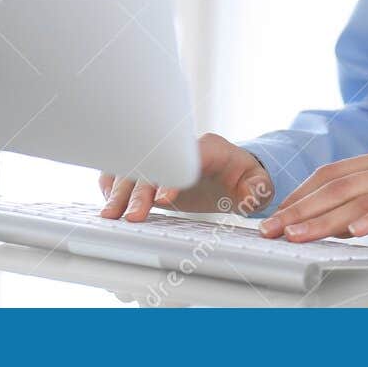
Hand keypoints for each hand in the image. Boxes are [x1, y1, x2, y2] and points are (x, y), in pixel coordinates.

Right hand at [98, 132, 273, 221]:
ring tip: (110, 215)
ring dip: (120, 191)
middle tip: (132, 217)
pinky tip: (108, 203)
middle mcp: (180, 150)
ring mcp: (162, 159)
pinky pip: (125, 172)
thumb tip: (249, 197)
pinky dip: (114, 186)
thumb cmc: (245, 177)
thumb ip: (257, 188)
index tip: (163, 200)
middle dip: (141, 191)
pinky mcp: (151, 172)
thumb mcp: (259, 183)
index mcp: (209, 149)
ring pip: (135, 169)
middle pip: (153, 165)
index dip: (172, 178)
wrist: (232, 172)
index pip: (185, 157)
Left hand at [257, 147, 367, 241]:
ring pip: (356, 199)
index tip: (276, 214)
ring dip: (321, 219)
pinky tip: (354, 233)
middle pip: (335, 187)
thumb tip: (336, 217)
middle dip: (299, 209)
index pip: (330, 174)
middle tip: (273, 229)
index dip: (300, 193)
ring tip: (298, 236)